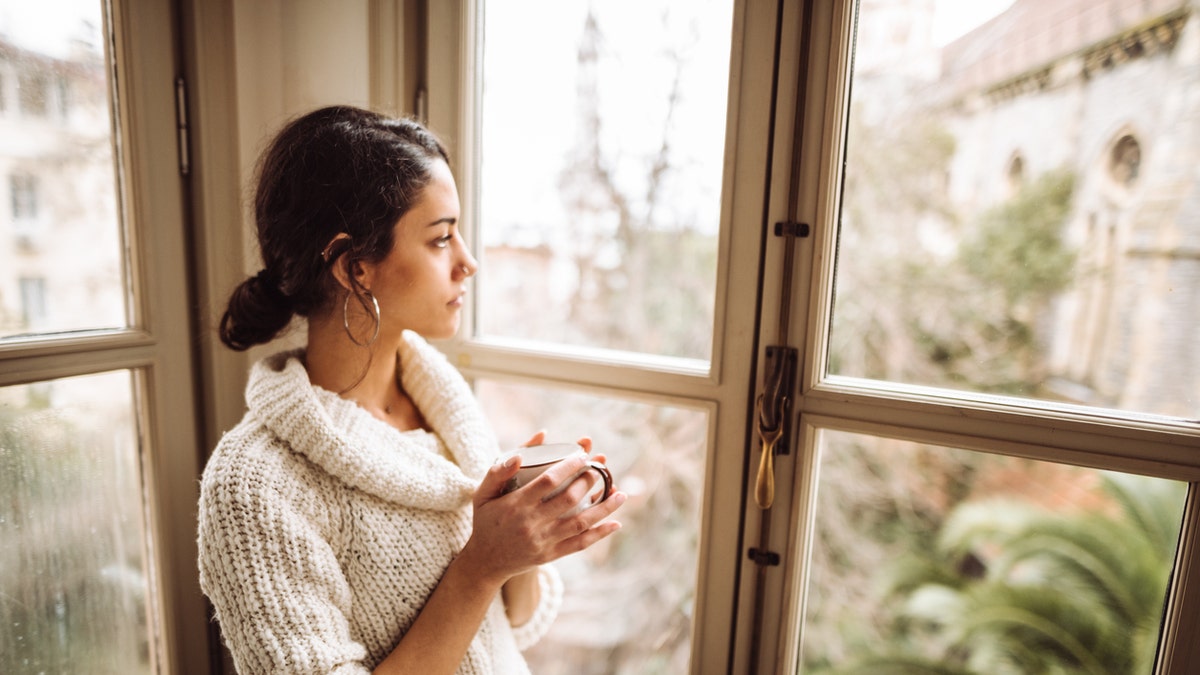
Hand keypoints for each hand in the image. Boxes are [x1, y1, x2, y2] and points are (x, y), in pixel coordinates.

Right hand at [456, 436, 624, 586]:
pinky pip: (580, 543)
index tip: (583, 454)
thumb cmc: (485, 521)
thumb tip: (521, 455)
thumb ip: (498, 472)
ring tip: (621, 493)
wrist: (485, 562)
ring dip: (604, 507)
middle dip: (589, 481)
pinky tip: (616, 523)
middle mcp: (532, 524)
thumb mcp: (482, 494)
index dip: (569, 466)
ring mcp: (544, 541)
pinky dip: (600, 534)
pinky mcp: (551, 555)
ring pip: (580, 522)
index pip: (548, 481)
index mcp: (516, 505)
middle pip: (568, 499)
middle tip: (601, 467)